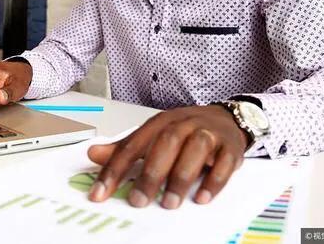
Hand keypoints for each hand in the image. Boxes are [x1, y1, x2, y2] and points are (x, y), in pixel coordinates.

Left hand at [87, 105, 247, 208]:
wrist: (226, 119)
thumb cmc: (185, 130)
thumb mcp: (153, 136)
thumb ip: (125, 148)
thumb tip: (93, 154)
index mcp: (160, 122)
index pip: (133, 145)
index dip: (114, 169)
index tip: (100, 193)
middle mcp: (183, 124)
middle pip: (166, 143)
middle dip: (151, 174)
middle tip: (138, 201)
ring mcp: (209, 133)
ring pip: (196, 149)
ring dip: (181, 177)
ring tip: (169, 203)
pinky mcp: (230, 147)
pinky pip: (224, 163)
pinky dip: (213, 181)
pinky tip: (201, 198)